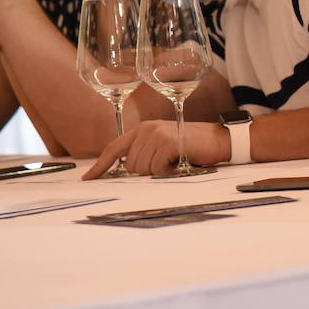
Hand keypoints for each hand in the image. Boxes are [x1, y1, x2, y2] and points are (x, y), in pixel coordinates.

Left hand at [83, 118, 228, 178]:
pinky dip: (168, 172)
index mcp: (143, 129)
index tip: (88, 179)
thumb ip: (146, 151)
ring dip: (159, 172)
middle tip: (168, 163)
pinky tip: (180, 162)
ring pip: (143, 170)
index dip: (100, 166)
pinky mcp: (167, 143)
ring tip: (175, 161)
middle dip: (148, 171)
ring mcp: (156, 135)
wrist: (221, 140)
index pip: (114, 148)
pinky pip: (157, 170)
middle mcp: (147, 129)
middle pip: (131, 166)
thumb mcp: (165, 145)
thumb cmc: (194, 146)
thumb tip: (129, 170)